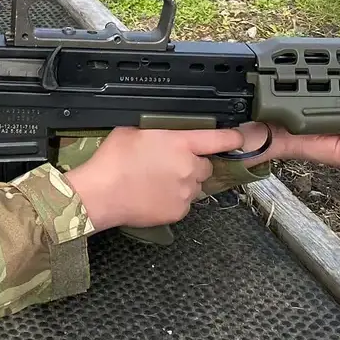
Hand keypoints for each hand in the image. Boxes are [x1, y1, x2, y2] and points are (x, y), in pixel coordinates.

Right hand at [65, 127, 244, 230]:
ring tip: (158, 180)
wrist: (102, 194)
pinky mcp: (179, 211)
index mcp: (181, 144)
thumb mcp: (133, 130)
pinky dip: (174, 198)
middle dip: (193, 163)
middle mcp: (189, 168)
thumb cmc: (113, 159)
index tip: (238, 138)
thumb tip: (165, 128)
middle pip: (205, 164)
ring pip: (195, 184)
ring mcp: (186, 192)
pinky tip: (154, 193)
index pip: (220, 139)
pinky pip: (185, 202)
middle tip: (169, 162)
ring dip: (184, 181)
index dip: (232, 138)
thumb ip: (157, 129)